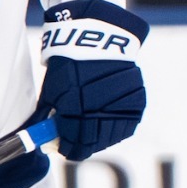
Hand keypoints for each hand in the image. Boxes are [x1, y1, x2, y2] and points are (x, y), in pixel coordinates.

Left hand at [36, 0, 149, 160]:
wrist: (98, 39)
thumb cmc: (67, 65)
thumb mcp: (52, 91)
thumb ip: (52, 118)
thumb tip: (49, 142)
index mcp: (76, 109)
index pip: (74, 144)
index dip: (67, 149)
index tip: (63, 148)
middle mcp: (101, 110)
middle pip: (93, 144)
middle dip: (82, 144)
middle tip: (75, 140)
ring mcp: (121, 107)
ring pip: (110, 137)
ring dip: (99, 136)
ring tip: (91, 126)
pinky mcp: (137, 103)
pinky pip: (126, 126)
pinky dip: (115, 125)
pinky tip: (106, 118)